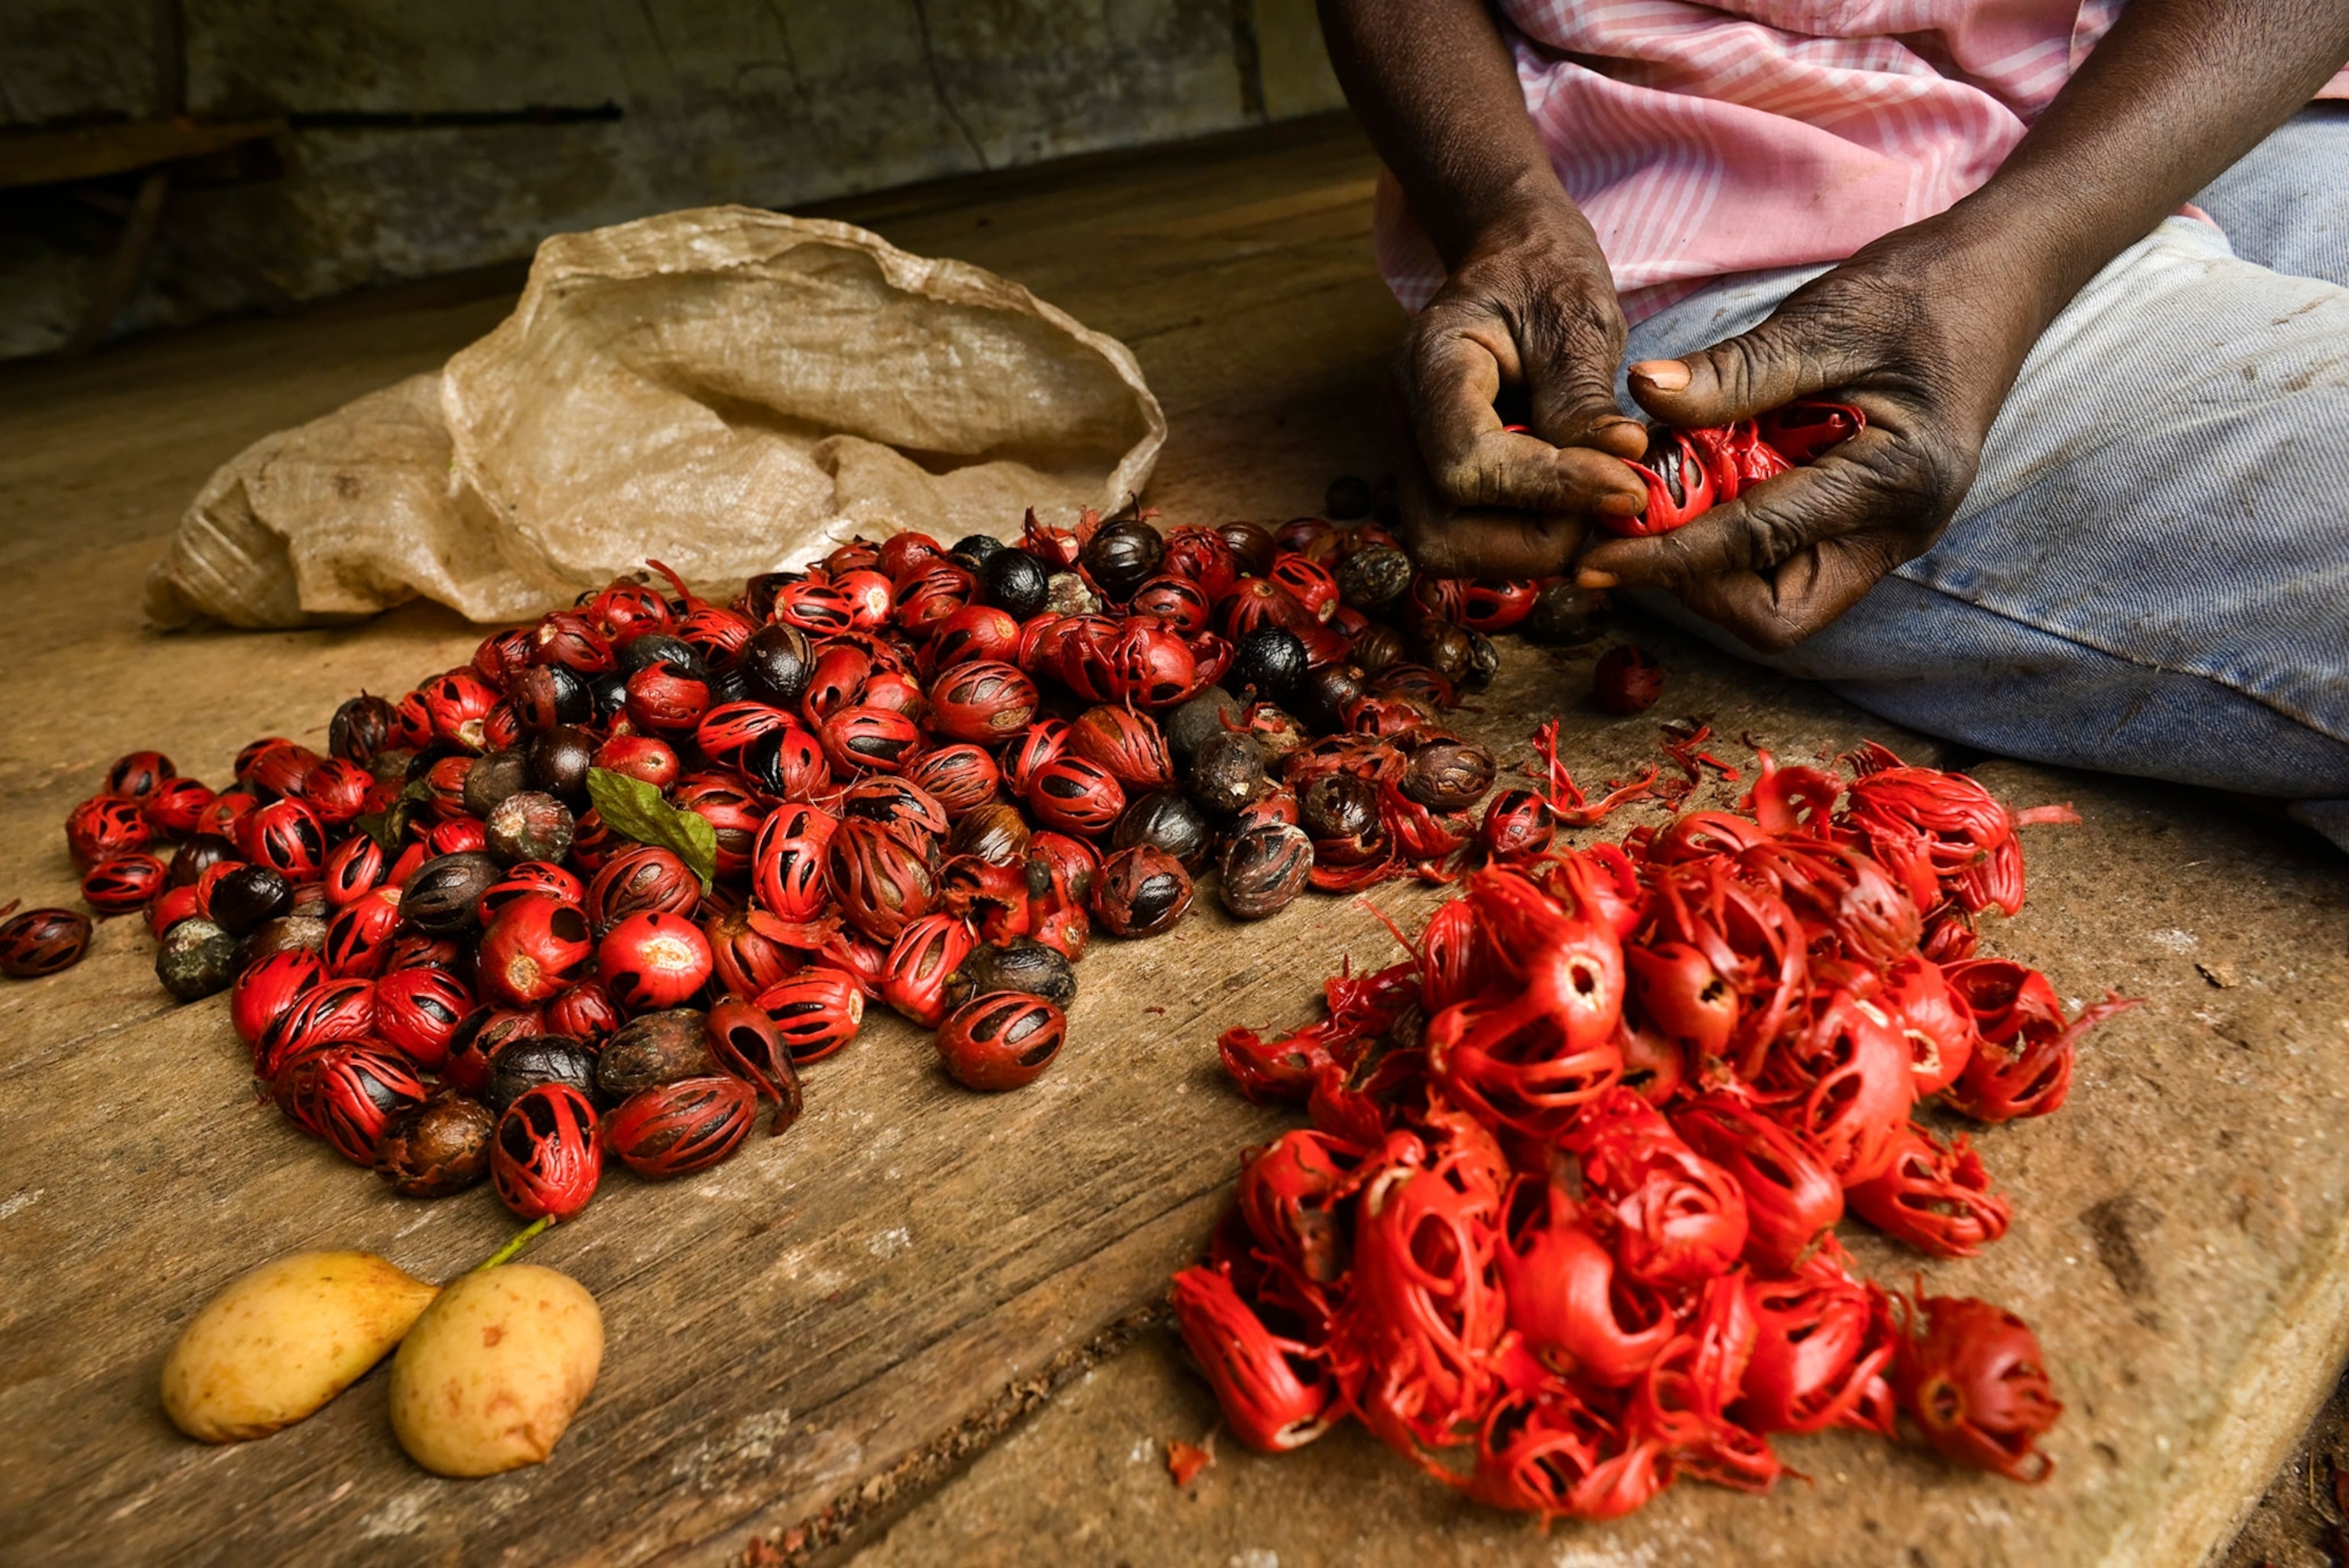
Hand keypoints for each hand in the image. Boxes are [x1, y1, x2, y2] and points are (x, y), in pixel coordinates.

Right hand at [1392, 202, 1650, 578]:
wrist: (1509, 260)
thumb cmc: (1544, 275)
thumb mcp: (1579, 317)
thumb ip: (1586, 398)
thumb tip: (1622, 470)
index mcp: (1429, 364)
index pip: (1467, 462)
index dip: (1547, 488)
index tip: (1626, 483)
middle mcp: (1403, 422)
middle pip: (1441, 530)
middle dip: (1533, 537)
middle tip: (1606, 498)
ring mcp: (1411, 459)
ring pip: (1447, 549)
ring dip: (1528, 546)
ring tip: (1589, 499)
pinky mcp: (1434, 483)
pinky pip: (1466, 540)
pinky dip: (1522, 538)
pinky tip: (1567, 502)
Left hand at [1578, 213, 2056, 650]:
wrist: (2004, 276)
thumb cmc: (1922, 289)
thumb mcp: (1825, 317)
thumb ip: (1736, 371)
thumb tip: (1642, 396)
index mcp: (1897, 481)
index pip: (1757, 548)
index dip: (1667, 558)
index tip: (1595, 559)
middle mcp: (1898, 530)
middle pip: (1775, 615)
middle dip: (1697, 582)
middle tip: (1643, 519)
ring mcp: (1888, 535)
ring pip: (1780, 598)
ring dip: (1713, 562)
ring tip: (1675, 489)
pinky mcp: (1870, 523)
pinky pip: (1791, 560)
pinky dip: (1737, 537)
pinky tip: (1711, 479)